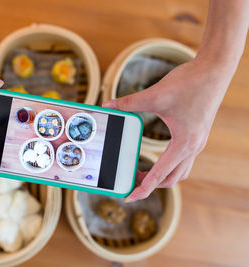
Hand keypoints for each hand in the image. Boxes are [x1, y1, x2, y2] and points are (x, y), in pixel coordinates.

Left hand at [103, 58, 230, 200]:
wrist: (215, 69)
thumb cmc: (189, 82)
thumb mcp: (155, 94)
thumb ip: (130, 102)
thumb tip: (108, 105)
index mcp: (184, 143)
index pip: (160, 175)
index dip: (143, 188)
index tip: (129, 196)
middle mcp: (193, 147)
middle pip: (171, 179)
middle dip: (151, 184)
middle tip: (131, 180)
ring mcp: (197, 142)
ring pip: (179, 171)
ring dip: (161, 176)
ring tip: (141, 171)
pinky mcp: (197, 134)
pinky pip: (183, 159)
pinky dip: (168, 164)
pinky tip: (157, 156)